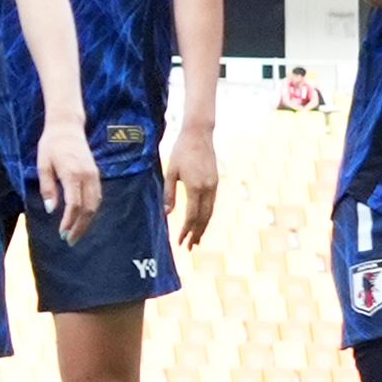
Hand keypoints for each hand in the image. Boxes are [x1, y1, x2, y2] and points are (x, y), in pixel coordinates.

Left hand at [38, 123, 101, 244]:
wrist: (67, 127)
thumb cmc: (51, 145)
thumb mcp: (43, 165)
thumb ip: (48, 187)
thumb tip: (51, 209)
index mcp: (73, 174)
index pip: (74, 205)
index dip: (69, 221)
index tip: (62, 233)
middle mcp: (87, 176)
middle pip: (88, 208)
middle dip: (80, 227)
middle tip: (70, 240)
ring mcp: (94, 175)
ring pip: (95, 204)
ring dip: (87, 221)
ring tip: (76, 233)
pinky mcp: (96, 174)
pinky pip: (97, 197)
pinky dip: (91, 211)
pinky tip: (83, 219)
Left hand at [160, 122, 219, 248]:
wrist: (198, 134)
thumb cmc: (181, 151)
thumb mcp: (171, 172)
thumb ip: (169, 193)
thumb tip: (166, 214)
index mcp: (195, 187)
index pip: (191, 216)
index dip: (186, 230)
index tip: (180, 241)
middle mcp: (207, 188)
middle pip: (204, 218)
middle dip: (196, 234)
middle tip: (190, 247)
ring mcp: (214, 185)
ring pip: (210, 212)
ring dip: (203, 227)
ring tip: (197, 239)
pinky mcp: (215, 181)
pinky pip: (212, 204)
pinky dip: (207, 216)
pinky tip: (202, 221)